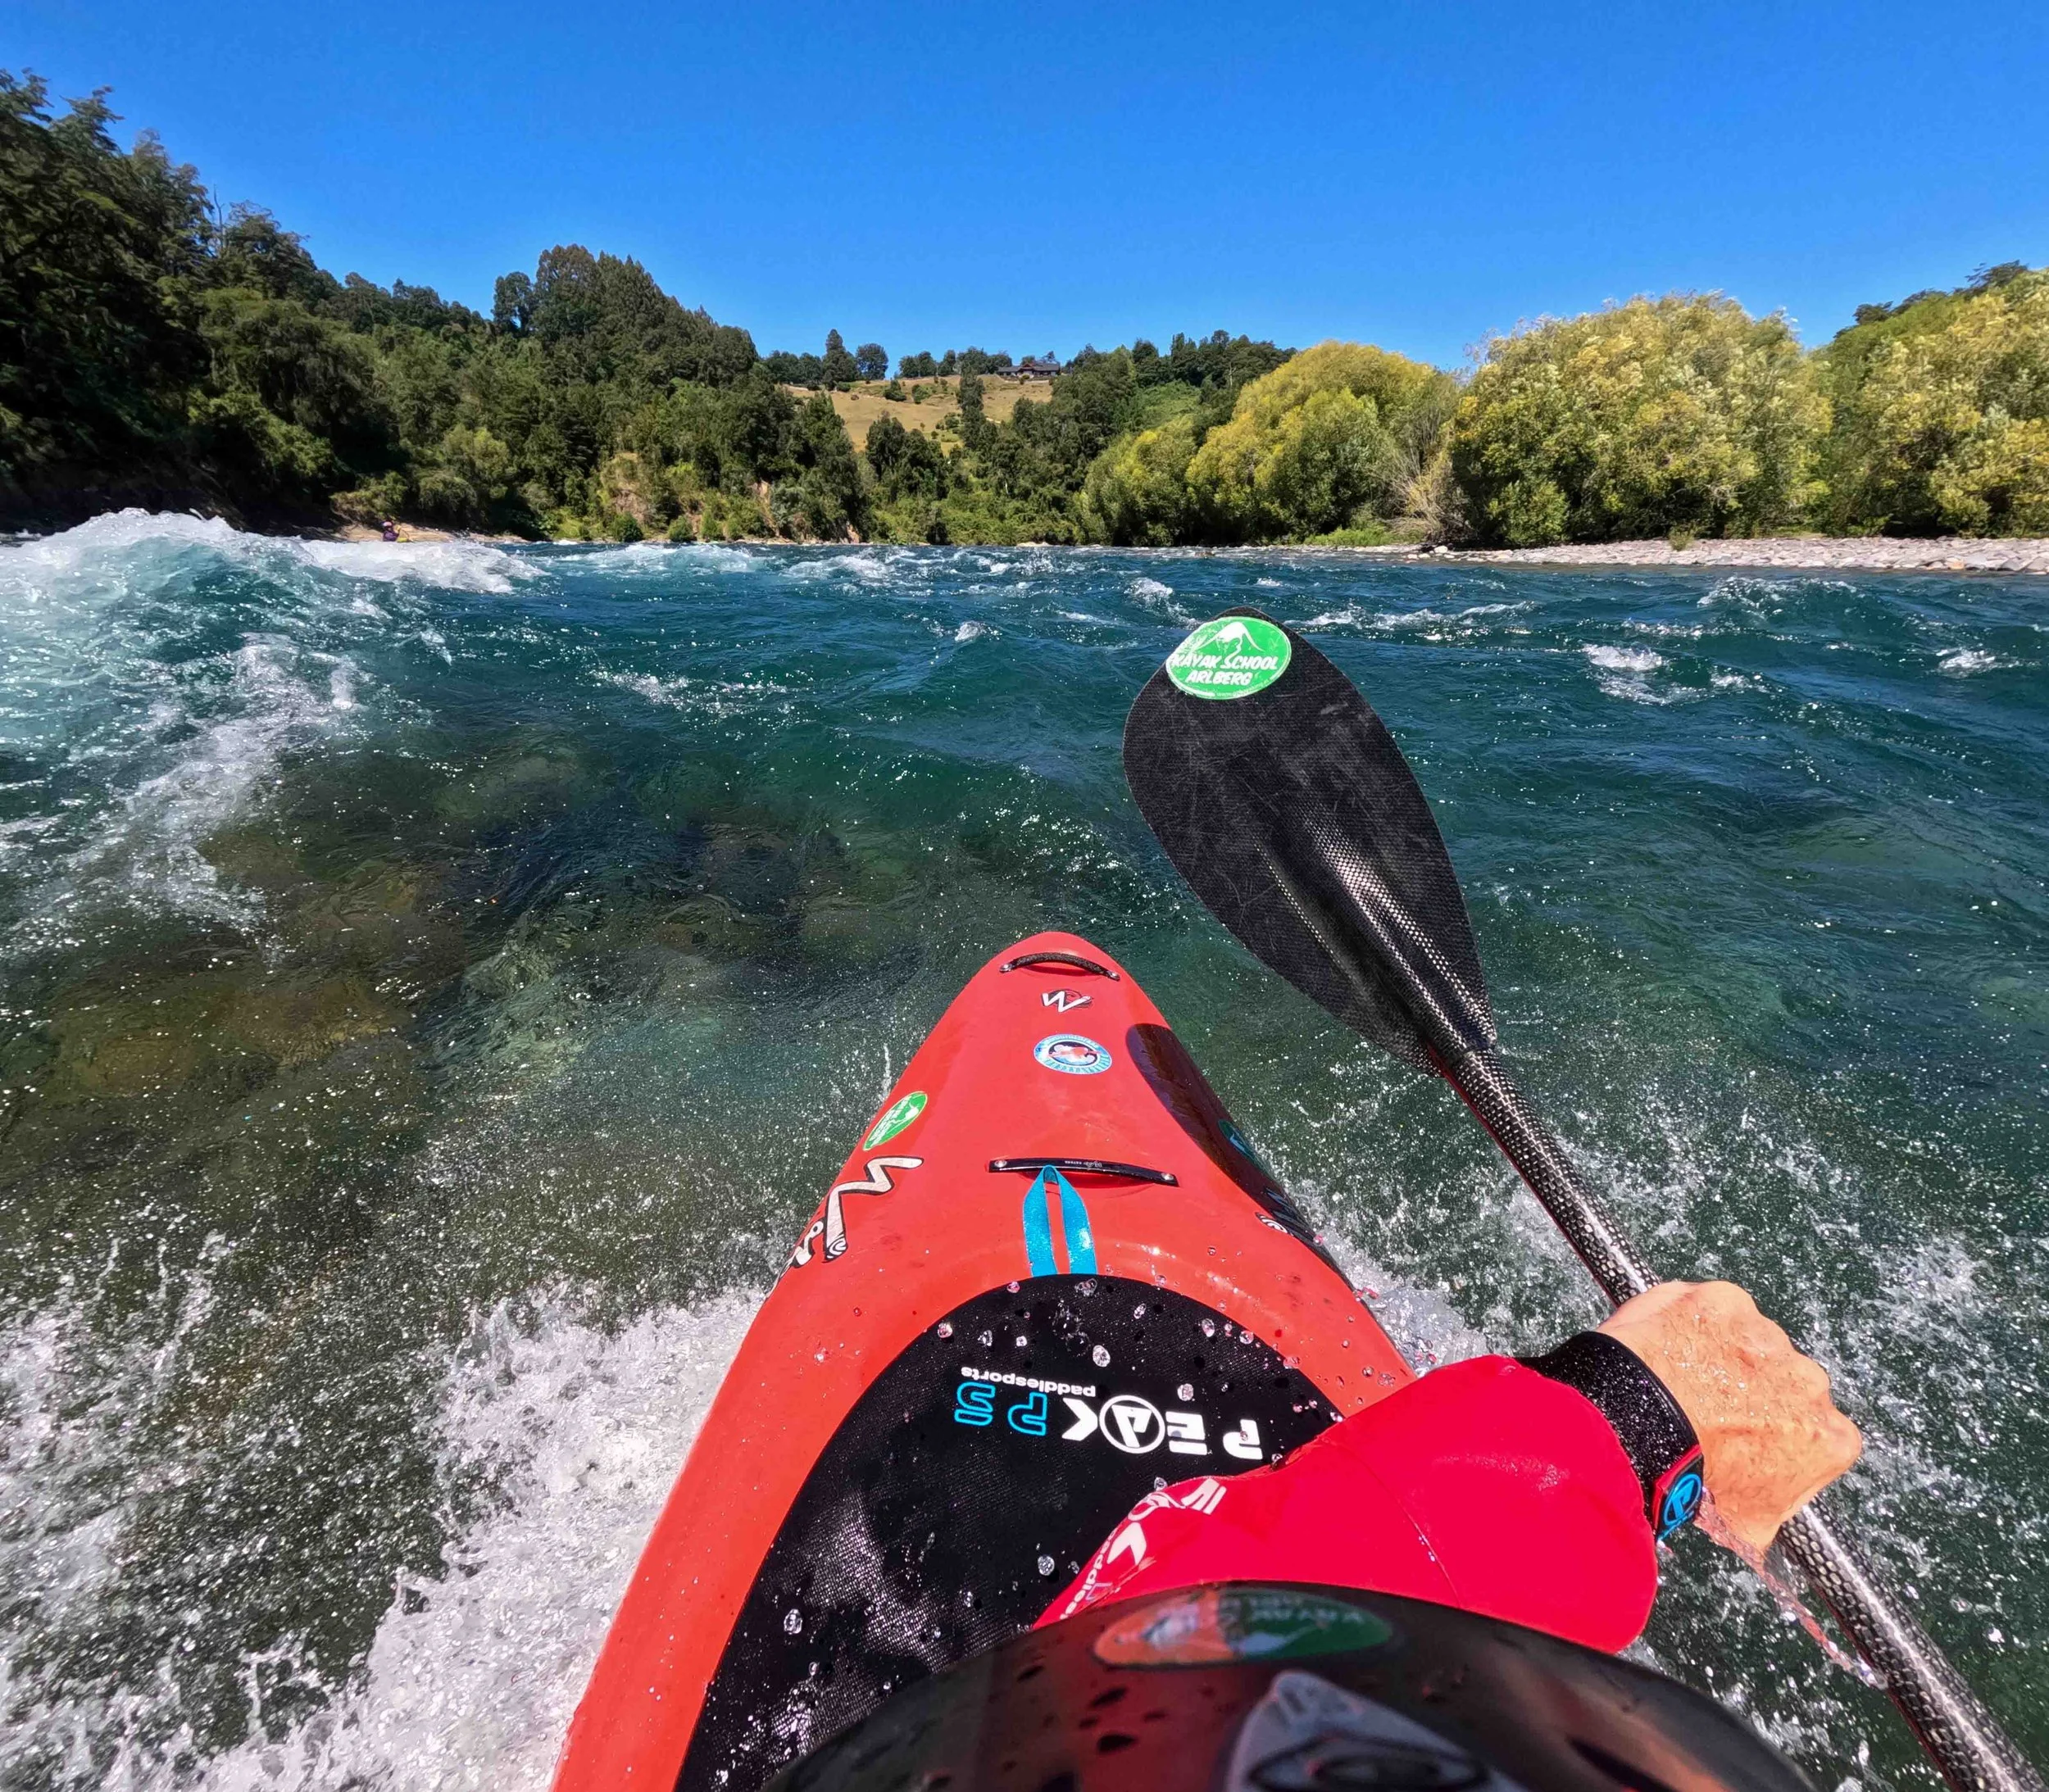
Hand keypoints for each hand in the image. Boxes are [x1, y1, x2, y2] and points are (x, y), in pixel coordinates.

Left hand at [1599, 1280, 1861, 1554]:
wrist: (1642, 1427)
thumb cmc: (1692, 1476)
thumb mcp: (1749, 1524)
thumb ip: (1773, 1511)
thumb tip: (1760, 1523)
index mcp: (1830, 1436)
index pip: (1818, 1434)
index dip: (1780, 1437)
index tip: (1750, 1441)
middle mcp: (1810, 1380)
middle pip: (1786, 1383)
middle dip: (1754, 1393)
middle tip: (1709, 1410)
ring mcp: (1768, 1334)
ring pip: (1748, 1342)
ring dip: (1721, 1355)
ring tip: (1680, 1379)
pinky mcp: (1724, 1300)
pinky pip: (1709, 1310)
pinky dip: (1688, 1321)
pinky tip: (1667, 1347)